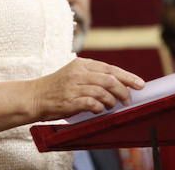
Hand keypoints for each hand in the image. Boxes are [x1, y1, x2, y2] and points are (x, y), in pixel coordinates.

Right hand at [27, 57, 144, 120]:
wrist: (34, 97)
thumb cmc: (57, 88)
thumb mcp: (75, 74)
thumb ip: (94, 77)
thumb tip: (119, 86)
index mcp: (82, 64)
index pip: (110, 68)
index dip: (127, 76)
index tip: (140, 84)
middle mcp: (79, 73)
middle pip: (110, 79)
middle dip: (124, 91)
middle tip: (129, 100)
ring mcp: (73, 86)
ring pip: (103, 91)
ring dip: (112, 101)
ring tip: (112, 106)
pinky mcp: (69, 100)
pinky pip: (92, 103)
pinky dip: (99, 107)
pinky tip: (99, 110)